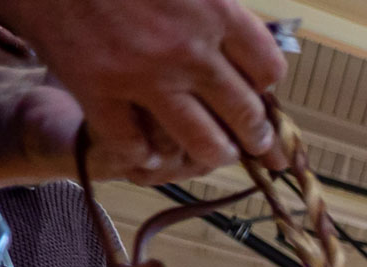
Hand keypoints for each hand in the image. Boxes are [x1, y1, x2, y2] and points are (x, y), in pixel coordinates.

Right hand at [0, 0, 286, 176]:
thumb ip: (213, 11)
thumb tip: (245, 50)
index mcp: (213, 10)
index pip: (268, 70)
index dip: (265, 86)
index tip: (259, 92)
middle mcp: (188, 49)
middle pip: (247, 116)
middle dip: (256, 135)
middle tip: (256, 143)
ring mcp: (144, 75)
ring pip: (207, 144)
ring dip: (214, 153)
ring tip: (214, 151)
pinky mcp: (98, 91)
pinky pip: (138, 147)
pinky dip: (146, 153)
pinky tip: (149, 148)